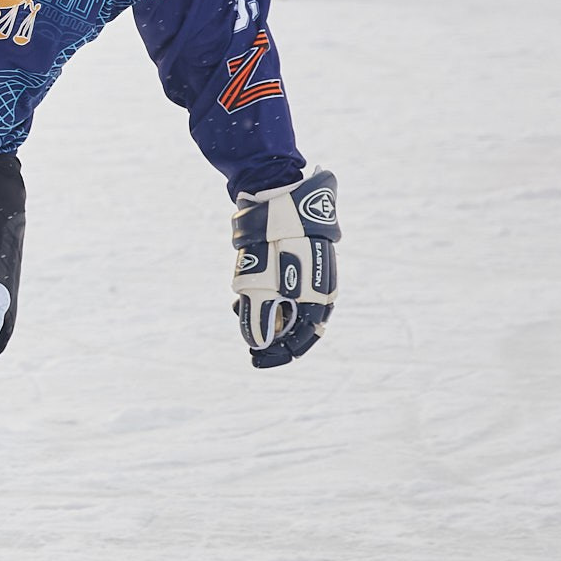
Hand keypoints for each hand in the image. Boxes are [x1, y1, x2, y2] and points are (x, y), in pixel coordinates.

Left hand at [232, 169, 338, 368]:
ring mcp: (313, 272)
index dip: (278, 355)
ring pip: (288, 305)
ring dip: (265, 311)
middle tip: (244, 332)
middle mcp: (322, 289)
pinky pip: (285, 286)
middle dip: (269, 332)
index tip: (255, 360)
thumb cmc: (272, 246)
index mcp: (319, 300)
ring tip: (238, 307)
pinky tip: (243, 291)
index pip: (303, 340)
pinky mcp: (302, 258)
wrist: (280, 199)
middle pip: (296, 324)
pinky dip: (266, 293)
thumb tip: (257, 345)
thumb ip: (258, 319)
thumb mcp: (259, 286)